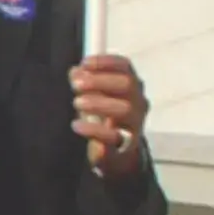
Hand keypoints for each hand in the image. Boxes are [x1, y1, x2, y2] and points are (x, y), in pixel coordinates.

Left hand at [72, 53, 147, 175]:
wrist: (116, 152)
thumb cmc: (103, 116)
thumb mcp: (93, 96)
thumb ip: (84, 82)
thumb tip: (75, 71)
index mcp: (130, 85)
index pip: (124, 66)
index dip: (105, 62)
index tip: (84, 63)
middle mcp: (138, 100)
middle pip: (127, 84)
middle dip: (100, 81)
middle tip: (76, 85)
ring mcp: (135, 122)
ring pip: (125, 108)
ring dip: (98, 103)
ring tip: (77, 103)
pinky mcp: (127, 143)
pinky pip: (114, 136)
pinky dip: (93, 129)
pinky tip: (76, 125)